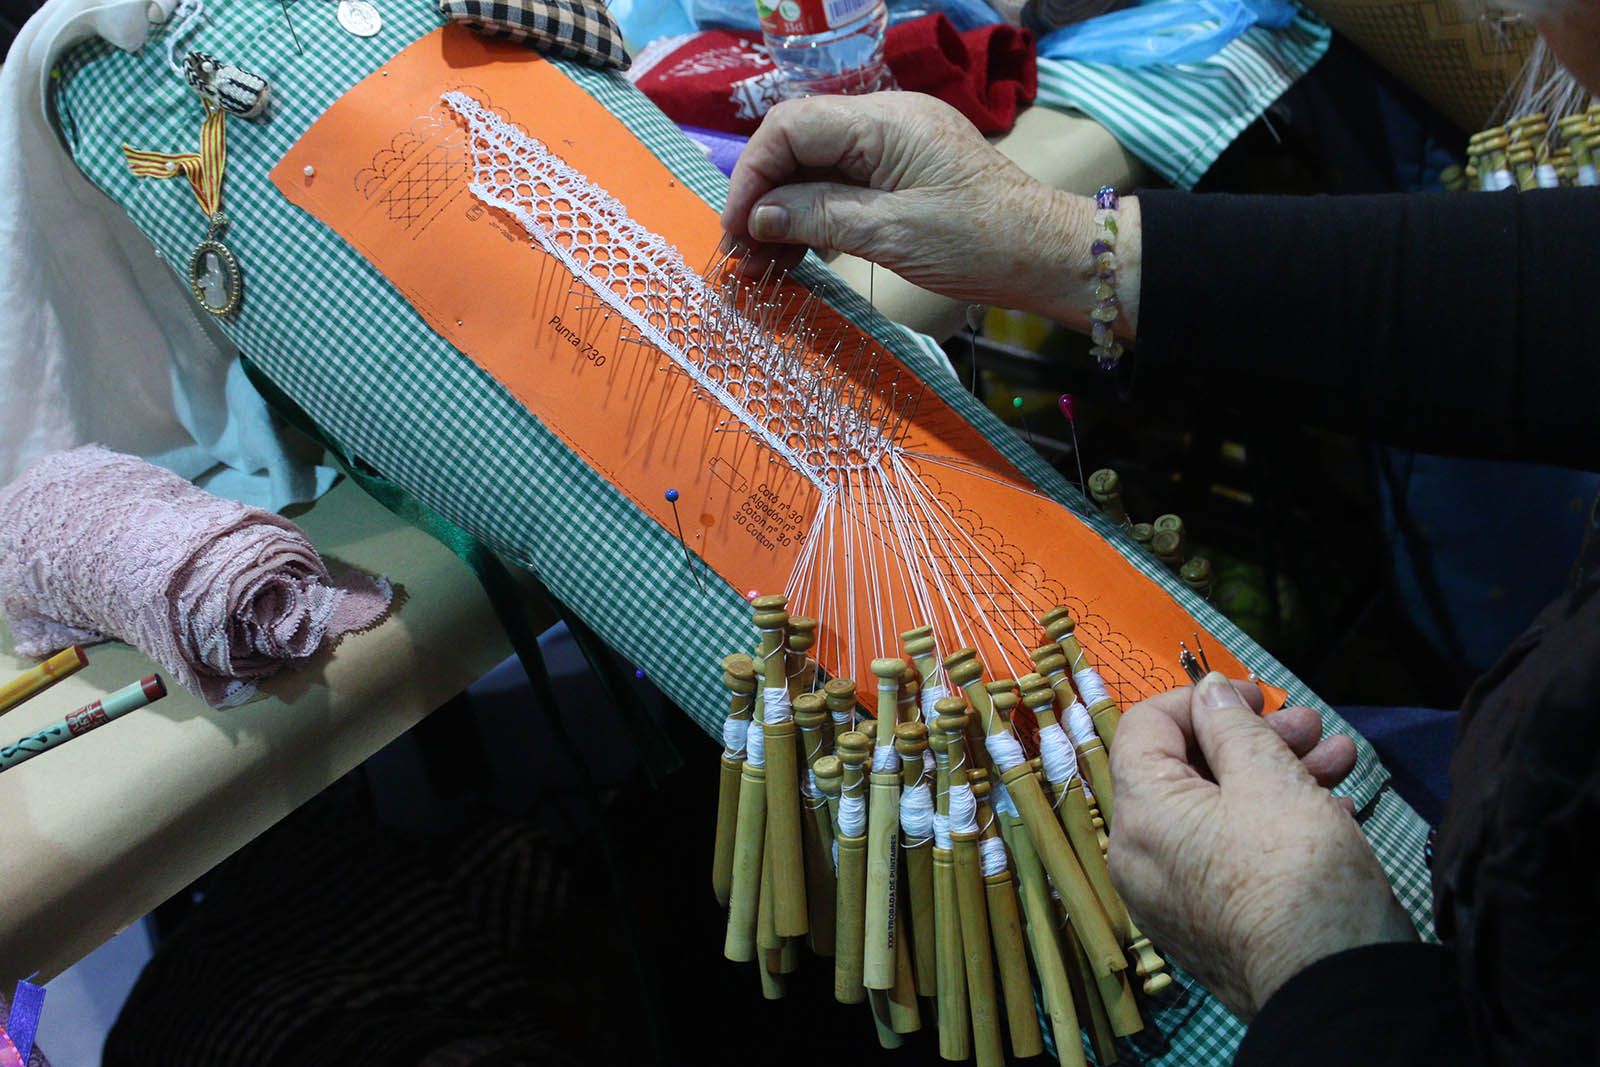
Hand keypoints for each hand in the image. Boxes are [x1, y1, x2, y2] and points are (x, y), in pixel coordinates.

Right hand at [721, 93, 1106, 321]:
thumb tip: (757, 215)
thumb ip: (819, 216)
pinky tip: (795, 255)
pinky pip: (842, 186)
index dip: (752, 175)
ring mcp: (893, 147)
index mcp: (883, 121)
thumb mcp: (891, 233)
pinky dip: (814, 219)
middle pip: (798, 146)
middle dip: (762, 198)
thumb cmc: (980, 242)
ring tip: (762, 266)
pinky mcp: (902, 175)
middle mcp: (885, 121)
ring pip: (816, 170)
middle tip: (742, 256)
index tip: (737, 227)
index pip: (791, 127)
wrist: (1045, 255)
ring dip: (784, 215)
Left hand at [1108, 673, 1417, 1018]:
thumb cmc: (1297, 875)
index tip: (1257, 694)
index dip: (1200, 699)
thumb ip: (1233, 726)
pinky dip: (1273, 824)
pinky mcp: (1208, 924)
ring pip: (1217, 811)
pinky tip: (1333, 810)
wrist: (1334, 992)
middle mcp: (1140, 857)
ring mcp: (1172, 896)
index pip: (1144, 727)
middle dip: (1255, 738)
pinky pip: (1227, 854)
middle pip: (1186, 769)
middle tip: (1312, 727)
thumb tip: (1209, 691)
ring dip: (1277, 775)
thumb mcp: (1271, 779)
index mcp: (1139, 814)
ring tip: (1341, 760)